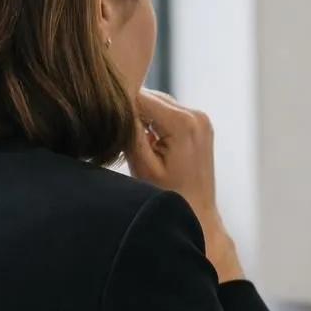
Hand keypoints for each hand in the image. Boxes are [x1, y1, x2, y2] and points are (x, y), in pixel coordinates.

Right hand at [126, 90, 243, 281]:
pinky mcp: (200, 124)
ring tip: (139, 145)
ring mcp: (201, 118)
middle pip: (150, 96)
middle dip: (132, 112)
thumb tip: (117, 103)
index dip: (120, 107)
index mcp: (182, 123)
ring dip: (144, 118)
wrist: (198, 214)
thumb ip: (130, 131)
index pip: (140, 96)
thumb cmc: (169, 197)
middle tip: (122, 138)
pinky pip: (169, 113)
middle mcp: (196, 115)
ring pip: (158, 103)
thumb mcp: (142, 165)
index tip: (109, 124)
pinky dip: (156, 123)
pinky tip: (151, 145)